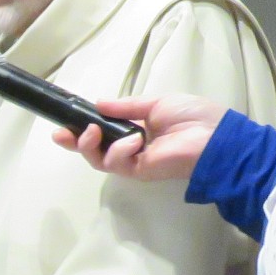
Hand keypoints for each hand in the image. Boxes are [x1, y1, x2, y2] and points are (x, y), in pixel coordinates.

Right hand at [51, 94, 225, 181]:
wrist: (214, 137)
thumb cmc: (191, 116)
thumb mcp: (155, 103)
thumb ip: (126, 106)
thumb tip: (98, 103)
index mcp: (136, 129)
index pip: (104, 132)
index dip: (83, 130)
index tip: (65, 124)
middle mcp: (131, 147)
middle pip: (95, 150)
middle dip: (75, 143)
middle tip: (61, 134)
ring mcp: (134, 161)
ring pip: (99, 159)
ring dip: (89, 145)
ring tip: (92, 131)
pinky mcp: (139, 171)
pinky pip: (116, 163)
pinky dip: (119, 150)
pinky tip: (132, 141)